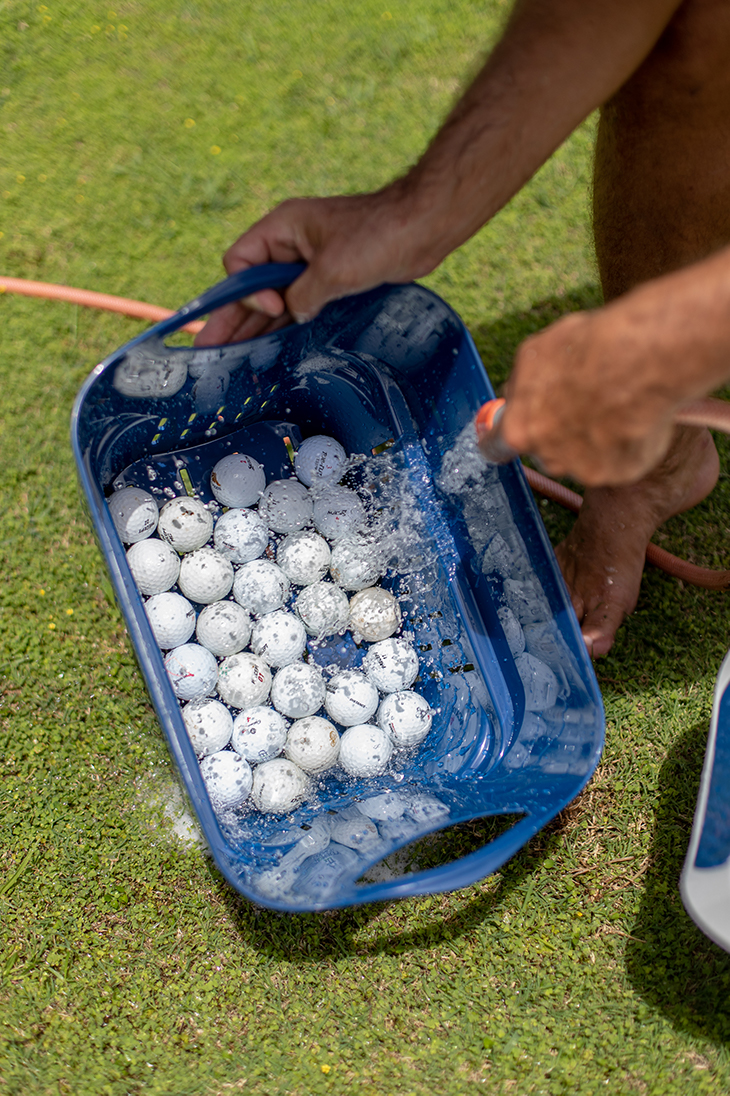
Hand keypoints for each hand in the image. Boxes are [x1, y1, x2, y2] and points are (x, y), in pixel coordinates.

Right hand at [194, 187, 438, 346]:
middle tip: (209, 350)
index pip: (240, 262)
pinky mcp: (331, 279)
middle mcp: (291, 246)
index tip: (274, 306)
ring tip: (233, 359)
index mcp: (282, 229)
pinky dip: (288, 325)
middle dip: (233, 319)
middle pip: (251, 287)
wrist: (423, 227)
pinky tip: (273, 348)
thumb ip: (302, 297)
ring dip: (257, 328)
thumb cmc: (378, 235)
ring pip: (275, 300)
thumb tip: (291, 314)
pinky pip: (300, 305)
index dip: (247, 291)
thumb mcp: (332, 270)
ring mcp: (310, 264)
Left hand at [500, 306, 683, 486]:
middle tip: (580, 402)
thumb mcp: (535, 354)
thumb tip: (517, 395)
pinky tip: (633, 415)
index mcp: (521, 430)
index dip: (503, 438)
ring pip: (583, 457)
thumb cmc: (589, 349)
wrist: (644, 358)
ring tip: (613, 403)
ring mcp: (588, 469)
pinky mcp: (622, 472)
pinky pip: (618, 459)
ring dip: (591, 438)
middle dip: (557, 433)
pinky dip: (624, 442)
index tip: (511, 433)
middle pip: (545, 452)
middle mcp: (551, 458)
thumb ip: (520, 384)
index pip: (496, 448)